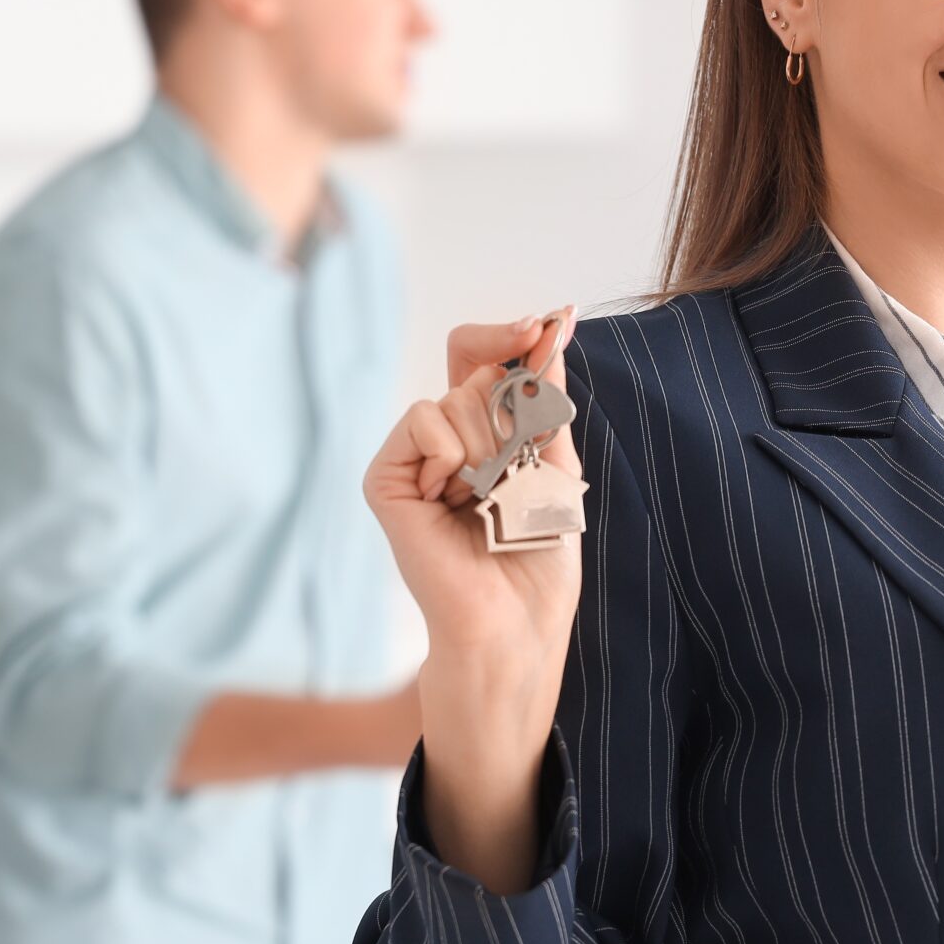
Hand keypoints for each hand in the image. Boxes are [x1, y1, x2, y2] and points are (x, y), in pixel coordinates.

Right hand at [363, 305, 583, 707]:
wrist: (514, 622)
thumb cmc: (537, 558)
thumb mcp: (556, 466)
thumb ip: (545, 400)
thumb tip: (551, 327)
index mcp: (485, 434)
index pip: (487, 358)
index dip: (513, 335)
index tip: (552, 321)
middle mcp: (446, 439)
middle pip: (475, 369)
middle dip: (513, 409)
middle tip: (520, 464)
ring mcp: (414, 457)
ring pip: (456, 397)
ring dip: (491, 447)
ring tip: (490, 500)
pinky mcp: (386, 478)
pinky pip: (422, 420)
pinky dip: (452, 453)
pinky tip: (455, 495)